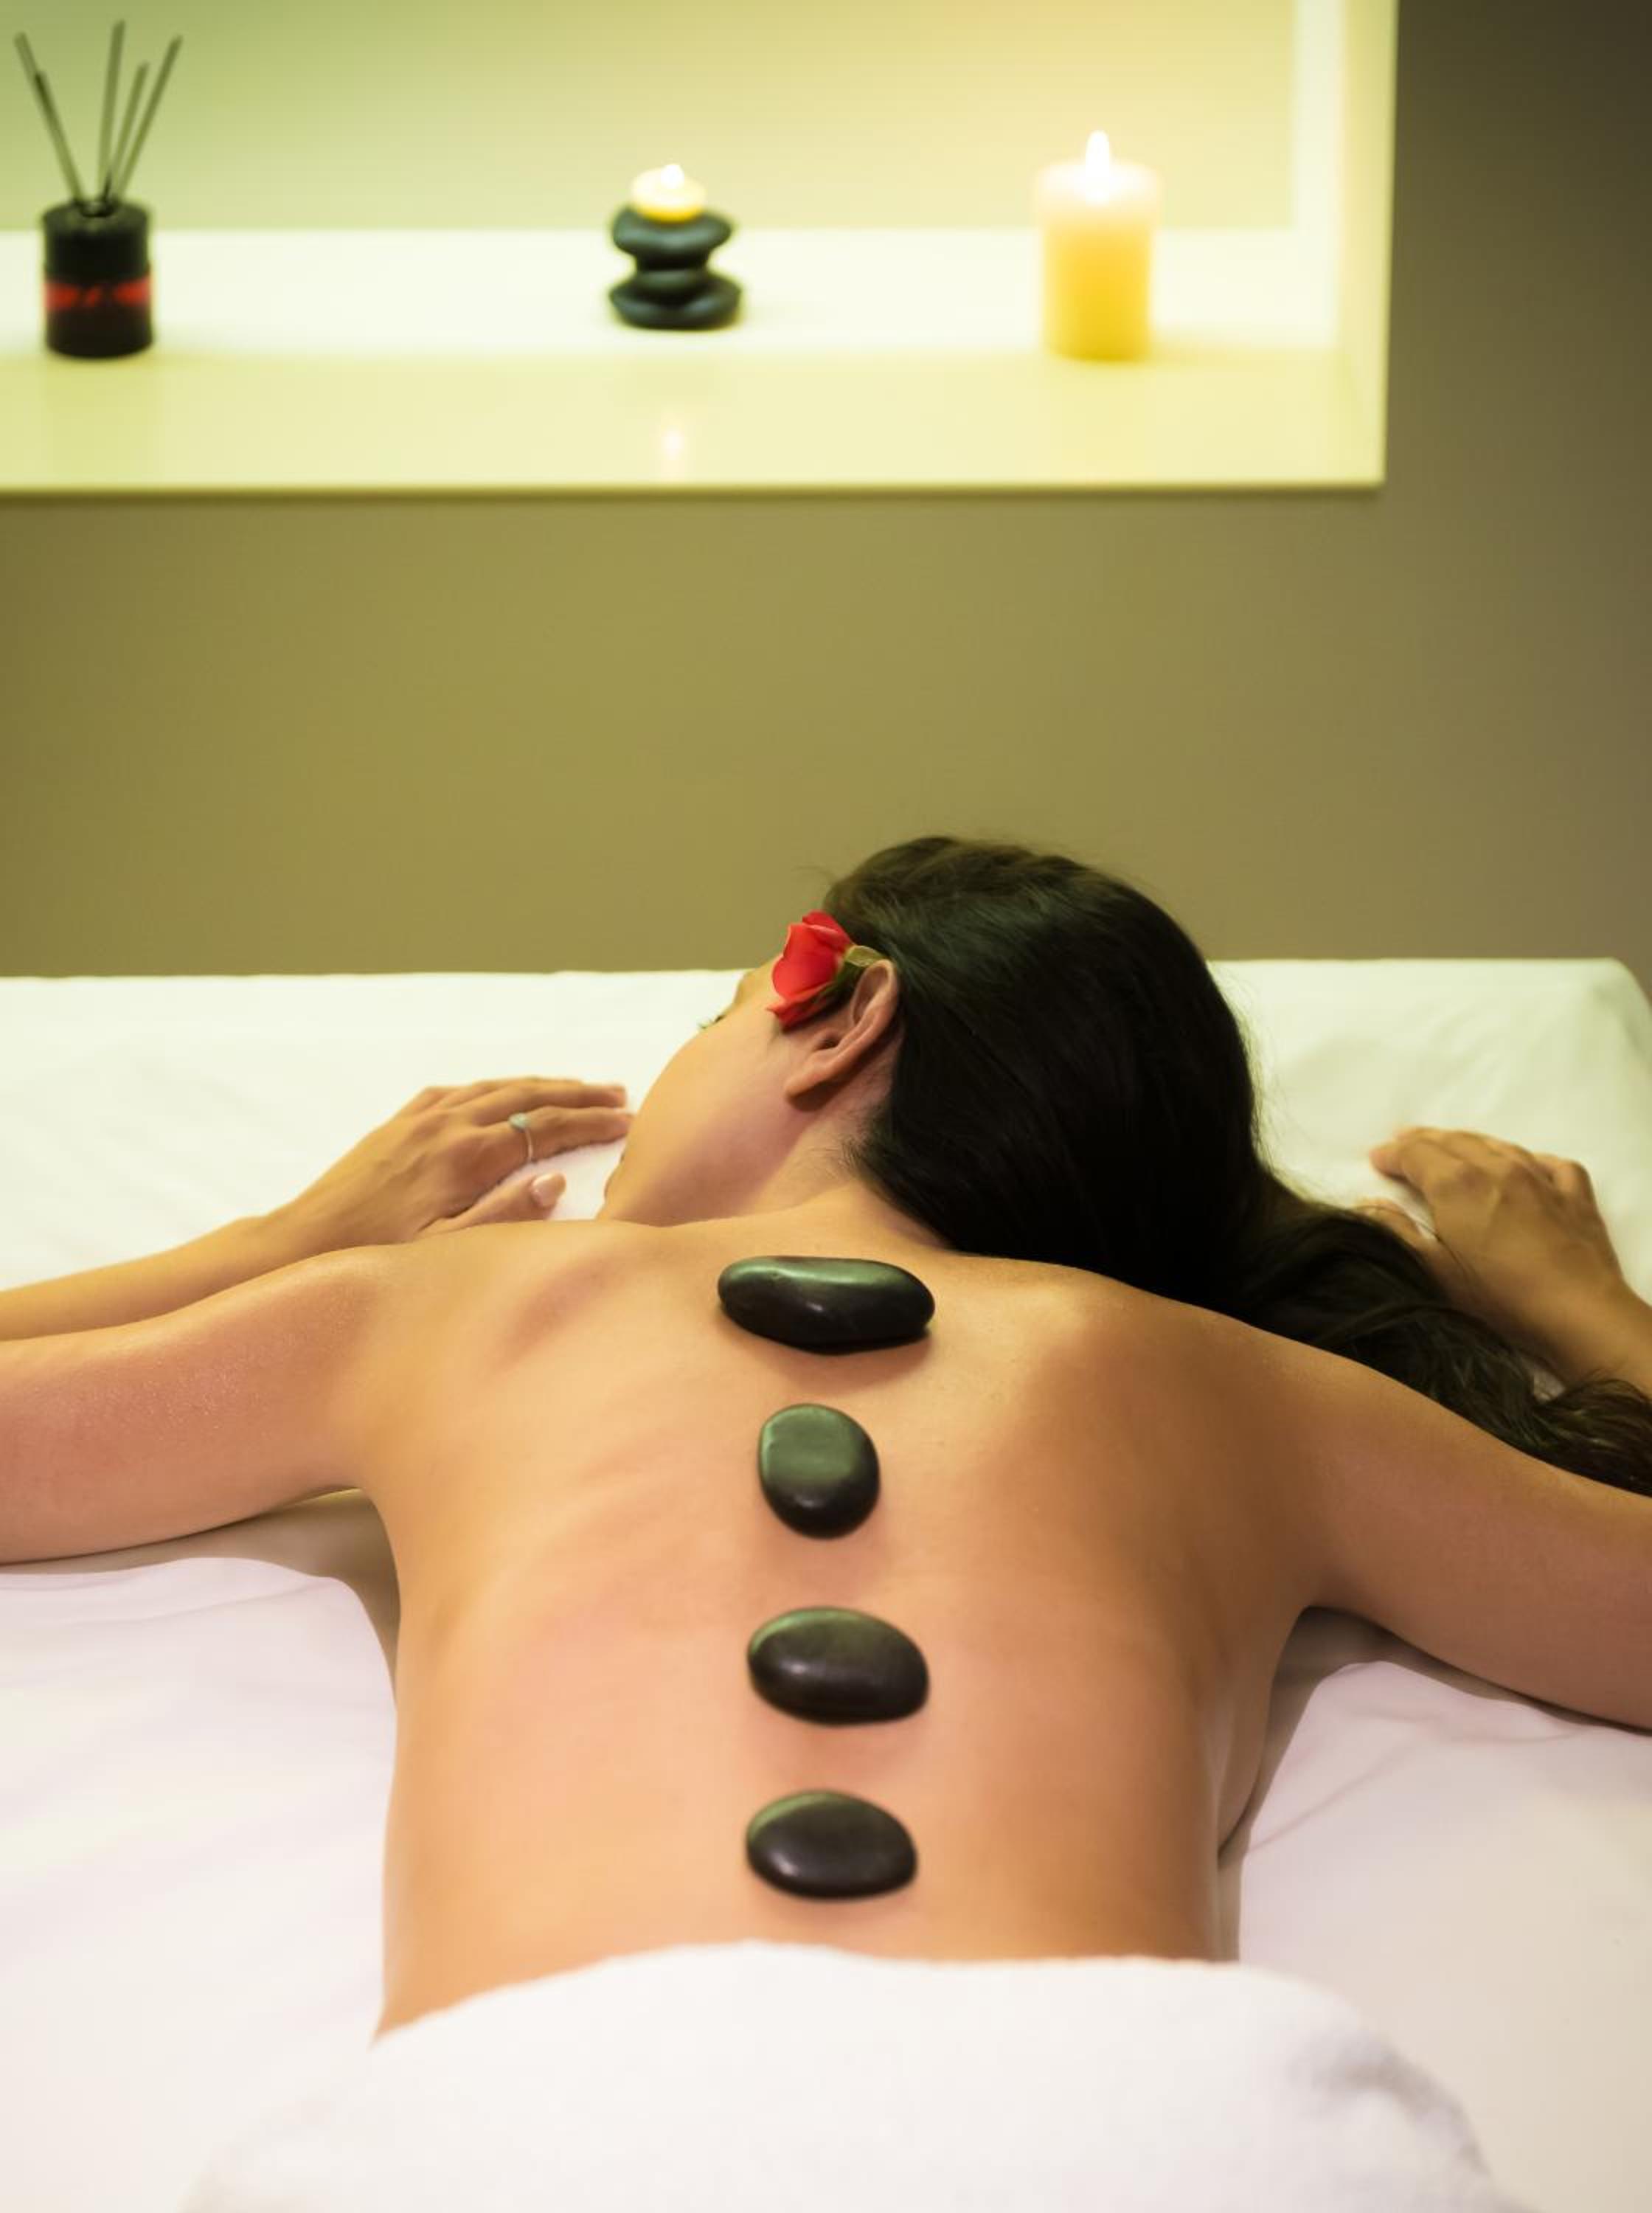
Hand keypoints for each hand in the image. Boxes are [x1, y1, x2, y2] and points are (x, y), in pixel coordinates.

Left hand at [271, 1078, 633, 1250]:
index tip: (627, 1120)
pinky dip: (493, 1085)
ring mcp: (421, 1119)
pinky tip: (503, 1089)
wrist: (304, 1241)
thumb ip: (505, 1216)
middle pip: (527, 1096)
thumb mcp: (447, 1251)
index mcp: (466, 1157)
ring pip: (495, 1087)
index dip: (591, 1122)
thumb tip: (553, 1181)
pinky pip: (457, 1090)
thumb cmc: (376, 1256)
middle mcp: (447, 1125)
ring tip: (577, 1087)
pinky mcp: (399, 1123)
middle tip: (618, 1093)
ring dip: (541, 1084)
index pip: (545, 1129)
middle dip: (577, 1093)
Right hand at [1355, 1126, 1630, 1366]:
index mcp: (1457, 1184)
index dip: (1392, 1154)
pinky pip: (1547, 1161)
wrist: (1579, 1312)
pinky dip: (1526, 1158)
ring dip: (1466, 1142)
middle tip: (1403, 1144)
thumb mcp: (1434, 1272)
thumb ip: (1397, 1234)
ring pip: (1496, 1144)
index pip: (1416, 1154)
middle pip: (1453, 1141)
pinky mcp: (1574, 1193)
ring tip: (1450, 1146)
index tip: (1377, 1159)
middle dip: (1423, 1141)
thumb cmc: (1499, 1298)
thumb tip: (1368, 1203)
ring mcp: (1541, 1176)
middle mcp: (1497, 1167)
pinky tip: (1522, 1166)